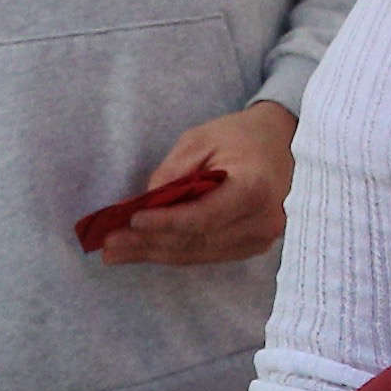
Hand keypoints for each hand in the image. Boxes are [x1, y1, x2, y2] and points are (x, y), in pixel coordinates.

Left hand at [84, 102, 294, 269]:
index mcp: (254, 188)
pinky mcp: (252, 247)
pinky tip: (143, 251)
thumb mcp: (201, 139)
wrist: (281, 144)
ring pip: (198, 253)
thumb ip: (174, 172)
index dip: (165, 223)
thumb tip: (145, 205)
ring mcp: (260, 239)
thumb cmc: (240, 136)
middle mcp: (262, 221)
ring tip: (116, 253)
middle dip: (148, 244)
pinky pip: (206, 254)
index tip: (132, 221)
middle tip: (108, 245)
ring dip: (154, 254)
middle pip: (196, 241)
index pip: (203, 216)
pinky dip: (173, 252)